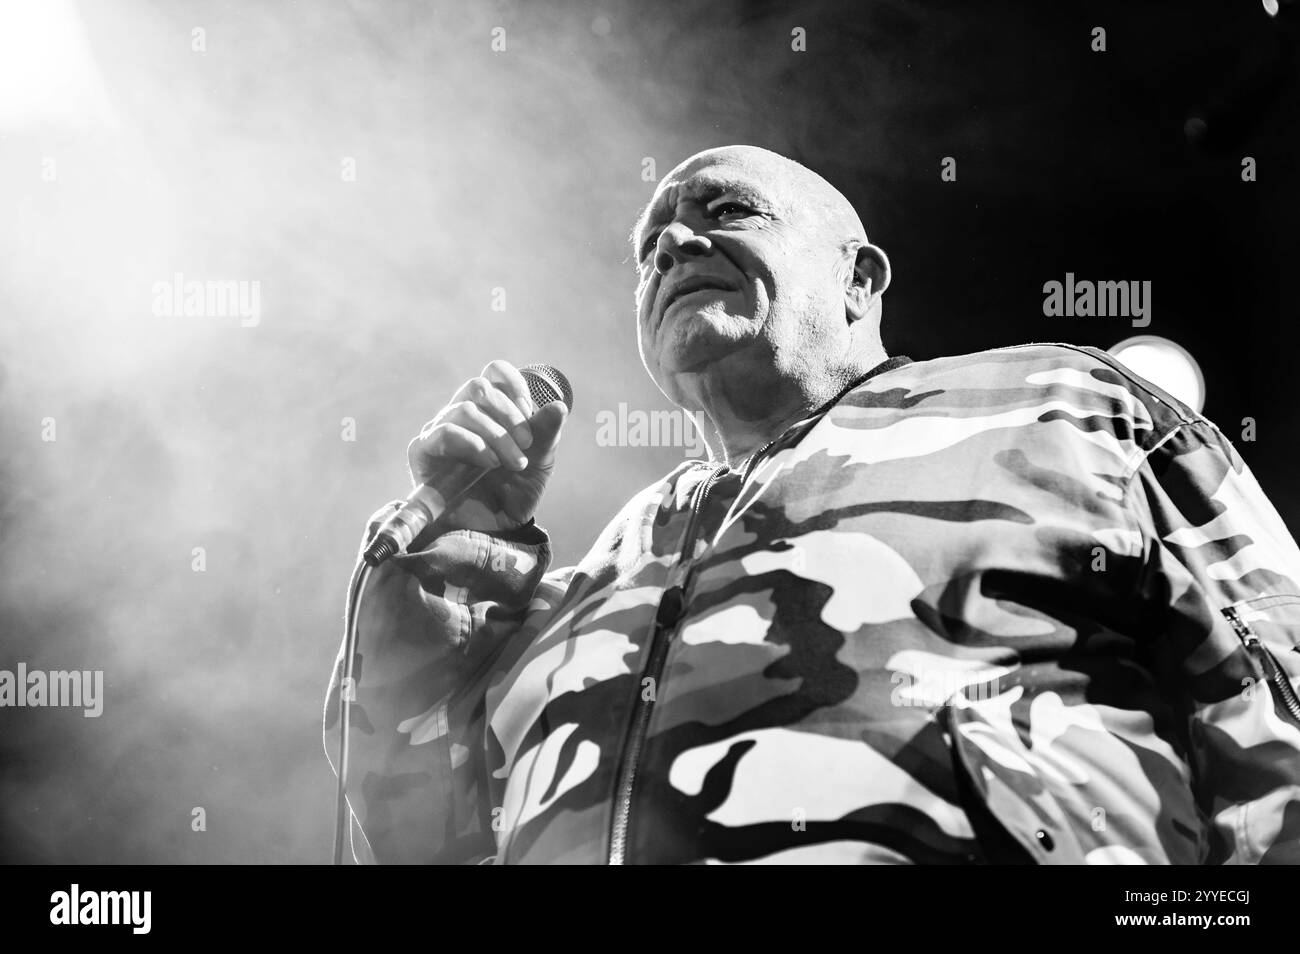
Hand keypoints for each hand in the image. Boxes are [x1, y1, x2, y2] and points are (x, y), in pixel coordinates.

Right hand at [406, 359, 567, 532]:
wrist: (493, 532)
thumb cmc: (513, 494)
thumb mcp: (539, 462)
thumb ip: (546, 433)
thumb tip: (559, 405)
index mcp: (488, 409)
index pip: (494, 372)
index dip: (514, 386)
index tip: (530, 414)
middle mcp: (460, 414)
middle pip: (479, 387)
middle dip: (509, 415)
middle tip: (527, 445)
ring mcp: (439, 431)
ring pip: (465, 409)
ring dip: (496, 435)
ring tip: (512, 462)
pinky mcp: (422, 452)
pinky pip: (444, 431)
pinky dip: (473, 443)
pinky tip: (489, 462)